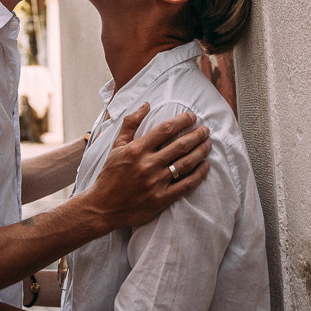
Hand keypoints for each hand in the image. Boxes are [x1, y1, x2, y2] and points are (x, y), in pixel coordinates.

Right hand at [83, 104, 210, 228]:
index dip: (182, 120)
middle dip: (197, 135)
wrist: (102, 206)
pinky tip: (206, 165)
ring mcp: (156, 183)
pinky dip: (199, 174)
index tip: (192, 116)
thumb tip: (146, 104)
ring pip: (186, 163)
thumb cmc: (109, 174)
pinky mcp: (161, 199)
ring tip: (208, 144)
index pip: (165, 129)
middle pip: (180, 145)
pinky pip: (186, 185)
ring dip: (200, 151)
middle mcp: (148, 164)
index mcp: (137, 149)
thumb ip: (131, 123)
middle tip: (206, 129)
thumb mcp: (116, 146)